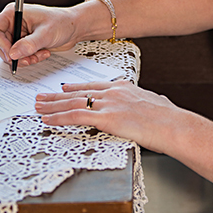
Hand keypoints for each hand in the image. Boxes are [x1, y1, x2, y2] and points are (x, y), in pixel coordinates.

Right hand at [0, 2, 83, 69]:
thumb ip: (29, 44)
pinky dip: (29, 58)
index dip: (0, 44)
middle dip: (14, 55)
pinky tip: (42, 54)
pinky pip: (18, 56)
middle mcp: (12, 23)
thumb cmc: (63, 22)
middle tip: (28, 59)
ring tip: (39, 55)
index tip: (12, 54)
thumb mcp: (46, 33)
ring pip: (9, 53)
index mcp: (13, 14)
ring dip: (23, 58)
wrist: (75, 28)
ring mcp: (17, 34)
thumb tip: (13, 54)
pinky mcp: (23, 43)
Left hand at [34, 81, 188, 153]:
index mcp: (126, 88)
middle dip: (57, 96)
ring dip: (52, 105)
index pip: (94, 86)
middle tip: (41, 97)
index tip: (64, 88)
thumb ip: (152, 102)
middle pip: (78, 93)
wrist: (175, 125)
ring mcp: (109, 104)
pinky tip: (47, 119)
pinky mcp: (106, 118)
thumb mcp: (159, 104)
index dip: (76, 88)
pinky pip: (76, 116)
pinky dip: (58, 117)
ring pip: (72, 102)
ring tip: (37, 107)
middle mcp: (114, 93)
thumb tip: (159, 103)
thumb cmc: (171, 119)